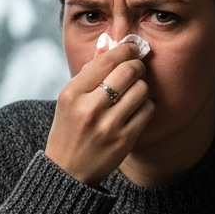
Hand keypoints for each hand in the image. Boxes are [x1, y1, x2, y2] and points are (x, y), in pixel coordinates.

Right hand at [45, 41, 154, 185]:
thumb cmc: (69, 129)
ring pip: (141, 90)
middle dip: (136, 66)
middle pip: (128, 72)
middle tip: (136, 68)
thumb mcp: (69, 99)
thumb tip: (108, 42)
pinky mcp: (124, 140)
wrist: (67, 171)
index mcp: (72, 94)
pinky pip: (147, 110)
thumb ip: (89, 71)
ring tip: (133, 92)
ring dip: (141, 87)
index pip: (107, 60)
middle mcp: (89, 108)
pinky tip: (135, 110)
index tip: (132, 48)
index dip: (125, 50)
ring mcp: (108, 126)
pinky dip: (145, 106)